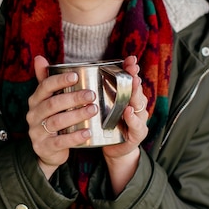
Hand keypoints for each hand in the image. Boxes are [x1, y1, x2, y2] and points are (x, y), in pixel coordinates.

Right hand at [26, 55, 97, 177]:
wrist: (47, 150)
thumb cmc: (51, 119)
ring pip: (56, 122)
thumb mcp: (48, 100)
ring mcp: (37, 132)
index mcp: (35, 100)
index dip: (59, 80)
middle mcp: (33, 115)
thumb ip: (46, 80)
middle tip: (91, 95)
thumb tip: (39, 57)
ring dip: (76, 115)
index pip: (44, 86)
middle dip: (73, 98)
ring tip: (93, 110)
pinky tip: (88, 132)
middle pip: (52, 104)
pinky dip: (75, 137)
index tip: (76, 76)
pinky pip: (60, 141)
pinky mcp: (44, 147)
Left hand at [102, 55, 148, 194]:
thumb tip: (68, 70)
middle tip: (131, 68)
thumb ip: (90, 89)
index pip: (130, 79)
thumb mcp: (100, 105)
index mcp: (126, 96)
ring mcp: (138, 119)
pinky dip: (132, 119)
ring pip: (139, 104)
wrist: (113, 149)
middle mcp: (135, 105)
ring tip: (133, 83)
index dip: (130, 68)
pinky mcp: (137, 134)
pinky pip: (137, 126)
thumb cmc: (106, 124)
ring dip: (136, 94)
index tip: (130, 58)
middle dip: (134, 77)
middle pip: (136, 89)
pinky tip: (128, 112)